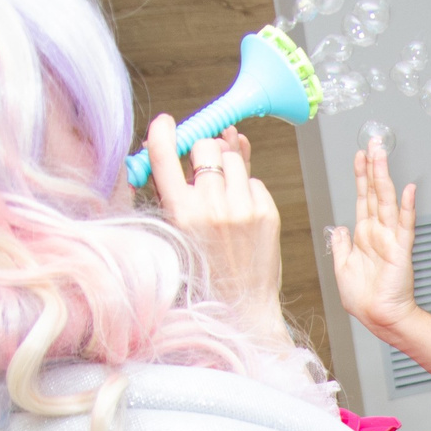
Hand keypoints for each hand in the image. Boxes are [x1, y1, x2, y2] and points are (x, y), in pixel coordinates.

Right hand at [147, 121, 283, 342]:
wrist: (241, 307)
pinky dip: (249, 189)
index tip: (167, 124)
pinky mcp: (266, 213)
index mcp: (180, 212)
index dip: (164, 132)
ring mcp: (242, 209)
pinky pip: (255, 181)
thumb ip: (184, 187)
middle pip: (207, 147)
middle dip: (205, 152)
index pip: (164, 155)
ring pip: (234, 158)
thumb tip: (198, 146)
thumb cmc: (206, 270)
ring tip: (225, 194)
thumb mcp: (180, 230)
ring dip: (229, 167)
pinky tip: (243, 212)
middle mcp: (211, 207)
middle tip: (204, 170)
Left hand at [330, 140, 418, 339]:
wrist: (377, 317)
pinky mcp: (400, 250)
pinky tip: (408, 190)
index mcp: (363, 236)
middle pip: (374, 192)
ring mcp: (390, 239)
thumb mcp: (341, 267)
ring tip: (381, 154)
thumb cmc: (362, 299)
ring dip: (383, 176)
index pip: (362, 198)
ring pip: (386, 201)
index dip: (360, 176)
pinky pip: (404, 224)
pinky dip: (406, 207)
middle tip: (373, 142)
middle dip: (373, 166)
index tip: (359, 156)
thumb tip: (338, 228)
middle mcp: (377, 233)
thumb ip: (340, 245)